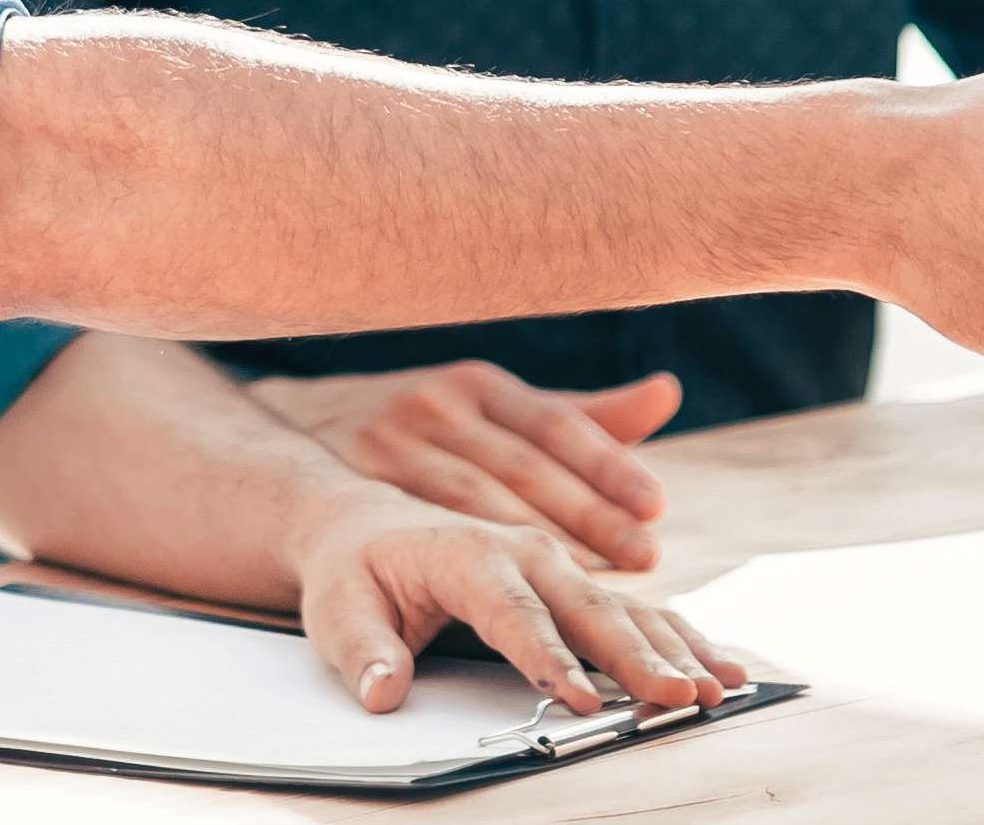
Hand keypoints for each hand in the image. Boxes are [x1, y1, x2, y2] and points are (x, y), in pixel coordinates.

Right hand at [249, 364, 685, 570]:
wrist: (317, 448)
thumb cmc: (440, 443)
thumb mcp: (506, 418)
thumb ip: (588, 418)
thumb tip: (665, 391)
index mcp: (477, 384)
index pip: (553, 422)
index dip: (606, 464)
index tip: (654, 507)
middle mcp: (432, 407)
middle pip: (522, 464)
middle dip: (588, 513)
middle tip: (644, 556)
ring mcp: (391, 447)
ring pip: (477, 498)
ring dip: (540, 540)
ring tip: (599, 583)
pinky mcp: (362, 491)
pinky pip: (433, 530)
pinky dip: (483, 563)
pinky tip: (527, 599)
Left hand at [287, 490, 740, 719]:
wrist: (367, 524)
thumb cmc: (357, 570)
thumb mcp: (338, 608)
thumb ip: (362, 651)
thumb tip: (382, 693)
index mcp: (468, 554)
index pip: (514, 614)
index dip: (550, 659)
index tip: (582, 702)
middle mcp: (526, 553)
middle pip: (590, 610)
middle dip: (638, 658)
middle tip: (680, 699)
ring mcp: (558, 566)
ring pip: (627, 608)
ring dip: (676, 650)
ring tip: (721, 689)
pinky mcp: (575, 583)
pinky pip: (638, 610)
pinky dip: (682, 639)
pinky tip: (721, 667)